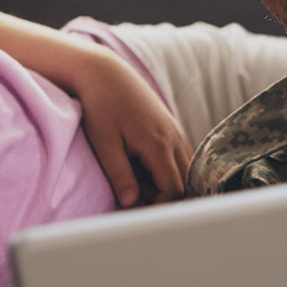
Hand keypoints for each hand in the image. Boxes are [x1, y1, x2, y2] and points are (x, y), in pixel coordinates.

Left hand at [62, 48, 190, 206]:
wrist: (105, 74)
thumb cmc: (101, 107)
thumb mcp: (105, 144)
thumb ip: (120, 175)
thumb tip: (131, 204)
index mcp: (159, 144)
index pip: (174, 190)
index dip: (159, 207)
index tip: (136, 212)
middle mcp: (174, 138)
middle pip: (185, 184)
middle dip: (164, 199)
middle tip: (135, 201)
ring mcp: (176, 132)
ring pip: (186, 171)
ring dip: (167, 185)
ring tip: (138, 185)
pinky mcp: (171, 128)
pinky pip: (181, 157)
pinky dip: (168, 171)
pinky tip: (143, 170)